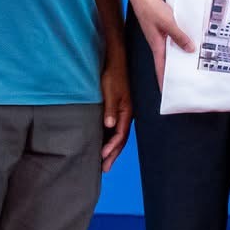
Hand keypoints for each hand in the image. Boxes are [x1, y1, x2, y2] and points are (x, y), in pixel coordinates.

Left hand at [99, 51, 130, 171]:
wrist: (115, 61)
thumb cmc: (112, 75)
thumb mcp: (110, 91)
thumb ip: (110, 109)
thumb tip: (110, 126)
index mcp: (127, 111)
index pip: (120, 135)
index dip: (112, 147)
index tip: (102, 156)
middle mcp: (126, 114)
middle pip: (121, 139)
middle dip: (113, 154)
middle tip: (104, 168)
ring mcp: (123, 112)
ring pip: (119, 135)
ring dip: (112, 148)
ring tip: (104, 161)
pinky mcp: (117, 109)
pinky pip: (116, 128)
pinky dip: (110, 139)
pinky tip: (104, 143)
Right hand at [126, 0, 193, 89]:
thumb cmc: (151, 8)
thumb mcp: (168, 22)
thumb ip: (179, 36)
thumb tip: (190, 49)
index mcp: (156, 45)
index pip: (161, 67)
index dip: (163, 80)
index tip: (167, 91)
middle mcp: (158, 42)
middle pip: (167, 60)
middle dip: (174, 70)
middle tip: (186, 80)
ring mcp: (160, 35)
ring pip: (171, 50)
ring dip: (179, 56)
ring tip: (191, 64)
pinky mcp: (163, 27)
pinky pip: (173, 39)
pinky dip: (180, 42)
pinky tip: (189, 43)